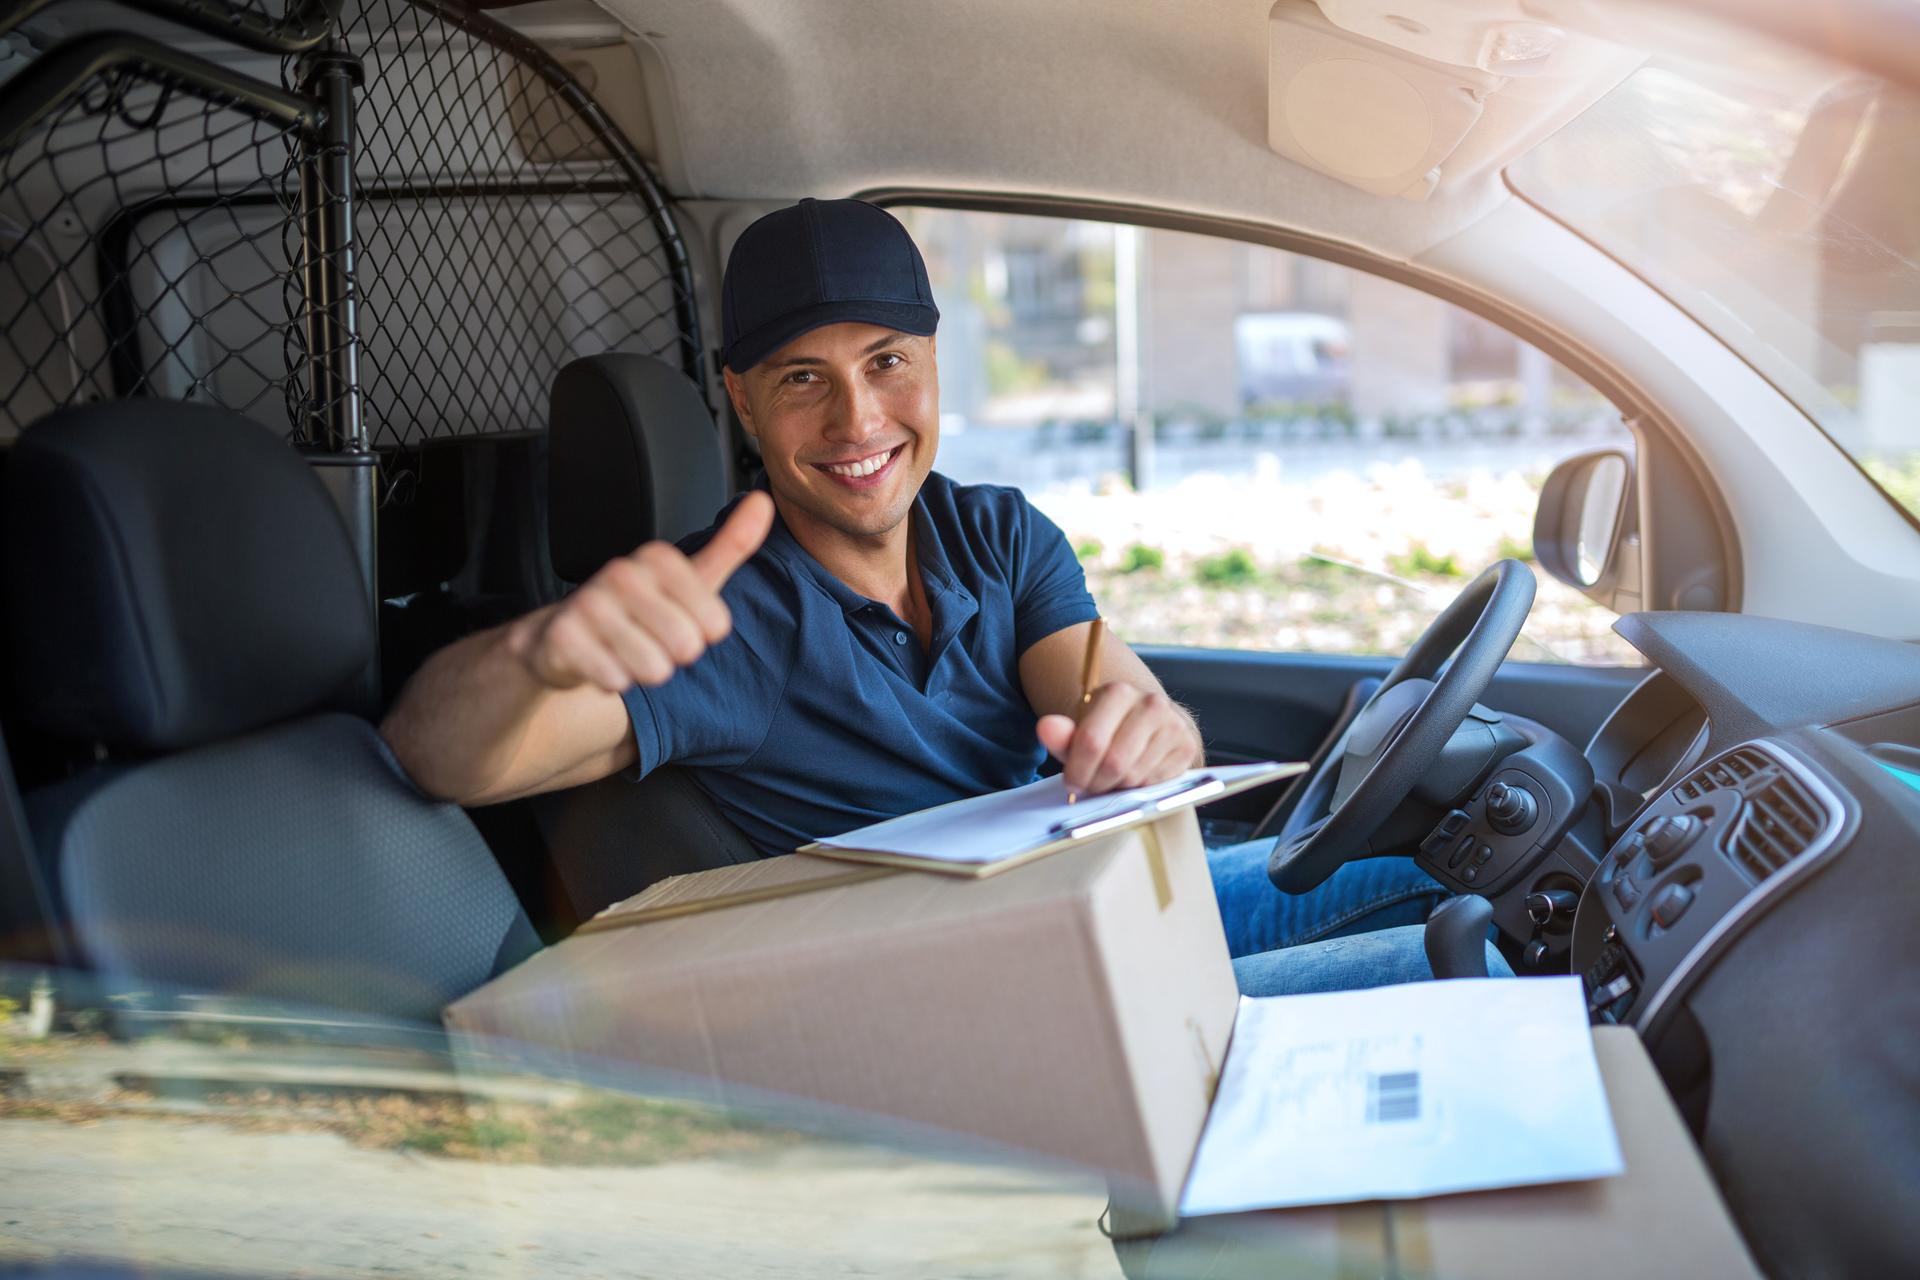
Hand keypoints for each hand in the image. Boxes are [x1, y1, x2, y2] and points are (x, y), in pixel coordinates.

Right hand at [509, 492, 774, 692]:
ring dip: (644, 671)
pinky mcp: (564, 637)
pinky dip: (614, 681)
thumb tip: (764, 502)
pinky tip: (602, 661)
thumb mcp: (691, 578)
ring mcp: (589, 603)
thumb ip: (731, 545)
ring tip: (626, 650)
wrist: (566, 637)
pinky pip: (616, 680)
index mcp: (658, 559)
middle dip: (674, 656)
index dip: (704, 635)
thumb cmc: (639, 609)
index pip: (716, 623)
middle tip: (651, 639)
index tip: (683, 621)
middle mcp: (622, 574)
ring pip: (653, 668)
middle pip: (685, 646)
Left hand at [1035, 682, 1202, 795]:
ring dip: (1118, 787)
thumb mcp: (1081, 727)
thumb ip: (1061, 733)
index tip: (1072, 782)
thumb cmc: (1110, 728)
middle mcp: (1150, 704)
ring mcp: (1172, 726)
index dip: (1077, 770)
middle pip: (1114, 763)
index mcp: (1118, 692)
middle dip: (1096, 783)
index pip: (1091, 741)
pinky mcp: (1187, 747)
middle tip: (1091, 785)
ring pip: (1135, 777)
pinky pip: (1156, 784)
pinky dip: (1140, 789)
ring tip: (1112, 778)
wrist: (1152, 724)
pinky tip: (1134, 776)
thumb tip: (1046, 728)